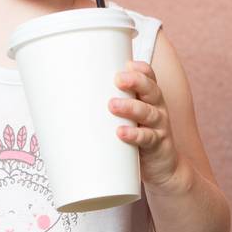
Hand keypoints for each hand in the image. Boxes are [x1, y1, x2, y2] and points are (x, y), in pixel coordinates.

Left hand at [107, 60, 181, 190]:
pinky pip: (147, 138)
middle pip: (150, 89)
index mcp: (149, 98)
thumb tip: (68, 99)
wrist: (162, 168)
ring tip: (112, 105)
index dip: (141, 69)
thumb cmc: (139, 138)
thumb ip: (109, 105)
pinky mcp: (157, 146)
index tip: (127, 64)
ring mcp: (158, 127)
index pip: (149, 77)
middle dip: (135, 81)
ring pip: (148, 112)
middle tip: (118, 79)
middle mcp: (157, 108)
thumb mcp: (128, 118)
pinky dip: (135, 135)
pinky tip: (121, 133)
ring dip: (130, 107)